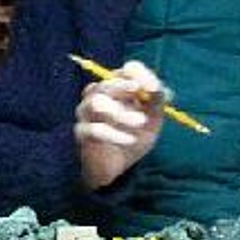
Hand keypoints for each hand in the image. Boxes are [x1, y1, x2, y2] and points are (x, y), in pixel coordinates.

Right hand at [74, 59, 165, 191]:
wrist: (118, 167)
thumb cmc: (134, 137)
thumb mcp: (152, 120)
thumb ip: (156, 101)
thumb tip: (158, 87)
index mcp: (118, 88)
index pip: (125, 71)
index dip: (138, 75)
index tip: (153, 87)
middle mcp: (98, 95)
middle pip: (106, 84)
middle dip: (127, 92)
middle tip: (144, 102)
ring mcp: (86, 112)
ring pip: (96, 103)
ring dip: (120, 113)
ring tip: (139, 124)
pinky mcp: (81, 132)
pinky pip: (93, 129)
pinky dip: (113, 134)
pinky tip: (129, 141)